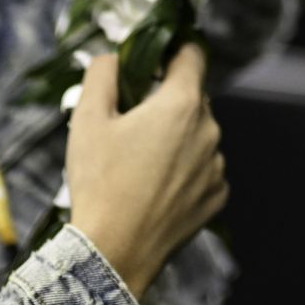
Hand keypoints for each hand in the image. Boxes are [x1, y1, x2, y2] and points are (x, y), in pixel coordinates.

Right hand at [65, 44, 226, 297]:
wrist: (114, 252)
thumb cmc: (100, 182)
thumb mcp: (87, 119)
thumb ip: (102, 73)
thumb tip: (113, 56)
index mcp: (182, 103)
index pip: (192, 54)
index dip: (170, 52)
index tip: (149, 64)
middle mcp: (210, 130)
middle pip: (192, 97)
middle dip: (165, 100)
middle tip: (131, 121)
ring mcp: (216, 166)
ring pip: (198, 135)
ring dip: (176, 138)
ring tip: (140, 162)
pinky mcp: (217, 197)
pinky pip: (203, 170)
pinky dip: (184, 171)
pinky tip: (155, 188)